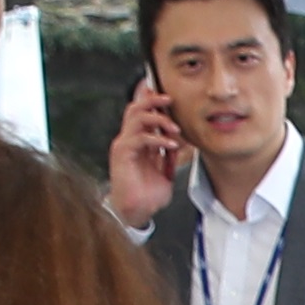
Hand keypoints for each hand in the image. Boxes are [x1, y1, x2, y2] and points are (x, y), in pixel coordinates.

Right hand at [107, 79, 184, 226]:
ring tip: (174, 127)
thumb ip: (170, 153)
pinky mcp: (122, 154)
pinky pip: (140, 138)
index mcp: (137, 141)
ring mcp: (123, 145)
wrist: (136, 212)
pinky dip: (157, 138)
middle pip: (135, 107)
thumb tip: (182, 140)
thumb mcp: (165, 170)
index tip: (166, 92)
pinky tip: (171, 144)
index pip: (140, 112)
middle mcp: (128, 139)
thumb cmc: (147, 194)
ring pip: (137, 117)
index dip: (150, 98)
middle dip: (153, 100)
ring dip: (158, 118)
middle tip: (170, 100)